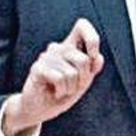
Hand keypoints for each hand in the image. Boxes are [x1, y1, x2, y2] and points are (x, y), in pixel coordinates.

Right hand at [2, 18, 103, 135]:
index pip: (82, 26)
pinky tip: (54, 92)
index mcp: (70, 46)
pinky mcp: (37, 68)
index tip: (93, 57)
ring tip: (62, 90)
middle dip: (83, 79)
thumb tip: (98, 58)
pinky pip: (60, 79)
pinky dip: (61, 91)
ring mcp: (46, 57)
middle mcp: (57, 48)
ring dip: (71, 88)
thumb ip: (92, 68)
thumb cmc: (62, 92)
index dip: (92, 39)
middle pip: (84, 59)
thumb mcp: (83, 80)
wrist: (41, 109)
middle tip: (73, 87)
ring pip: (72, 73)